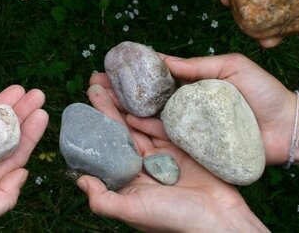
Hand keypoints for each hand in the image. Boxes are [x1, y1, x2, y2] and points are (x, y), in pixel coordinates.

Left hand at [77, 83, 267, 231]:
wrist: (220, 220)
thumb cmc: (175, 220)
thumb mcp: (133, 211)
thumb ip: (103, 199)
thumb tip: (78, 179)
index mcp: (128, 181)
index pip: (107, 146)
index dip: (96, 123)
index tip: (84, 101)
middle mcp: (143, 166)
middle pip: (121, 130)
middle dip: (108, 105)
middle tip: (95, 79)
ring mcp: (163, 156)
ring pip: (141, 123)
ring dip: (127, 102)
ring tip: (113, 80)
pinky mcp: (183, 148)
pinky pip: (165, 125)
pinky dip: (152, 113)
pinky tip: (140, 98)